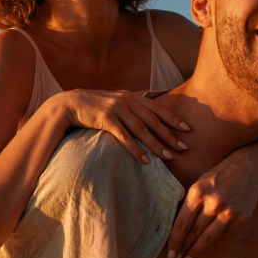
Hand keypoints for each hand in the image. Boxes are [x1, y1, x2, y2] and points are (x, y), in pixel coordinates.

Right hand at [53, 89, 189, 163]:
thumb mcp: (115, 98)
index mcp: (131, 96)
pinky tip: (145, 160)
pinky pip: (124, 137)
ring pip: (142, 129)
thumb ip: (132, 100)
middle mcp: (127, 100)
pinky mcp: (106, 119)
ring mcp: (116, 109)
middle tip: (184, 147)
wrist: (70, 104)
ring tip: (168, 157)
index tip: (187, 129)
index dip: (173, 118)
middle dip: (170, 134)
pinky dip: (136, 149)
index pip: (157, 108)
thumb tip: (148, 97)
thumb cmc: (94, 104)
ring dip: (156, 144)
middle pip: (153, 120)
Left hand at [167, 154, 257, 257]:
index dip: (175, 241)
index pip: (182, 223)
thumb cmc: (218, 177)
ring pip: (209, 238)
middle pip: (194, 233)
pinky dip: (216, 239)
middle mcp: (213, 203)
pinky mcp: (242, 218)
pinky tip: (207, 243)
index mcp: (197, 193)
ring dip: (196, 250)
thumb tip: (178, 228)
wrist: (248, 168)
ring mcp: (229, 211)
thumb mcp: (199, 183)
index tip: (169, 253)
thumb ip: (190, 203)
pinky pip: (225, 234)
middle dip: (183, 248)